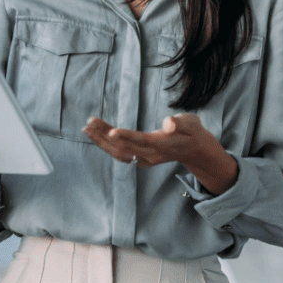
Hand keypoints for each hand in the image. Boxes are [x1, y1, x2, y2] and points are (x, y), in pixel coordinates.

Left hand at [83, 113, 238, 195]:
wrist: (194, 150)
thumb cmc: (191, 131)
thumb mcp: (191, 122)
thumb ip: (180, 122)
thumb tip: (168, 122)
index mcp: (163, 145)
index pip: (142, 141)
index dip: (127, 136)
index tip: (111, 131)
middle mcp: (152, 155)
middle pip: (125, 148)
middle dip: (105, 136)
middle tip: (89, 123)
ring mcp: (145, 159)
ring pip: (119, 153)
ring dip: (101, 141)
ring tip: (87, 127)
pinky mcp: (140, 159)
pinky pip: (120, 154)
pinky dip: (106, 146)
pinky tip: (96, 135)